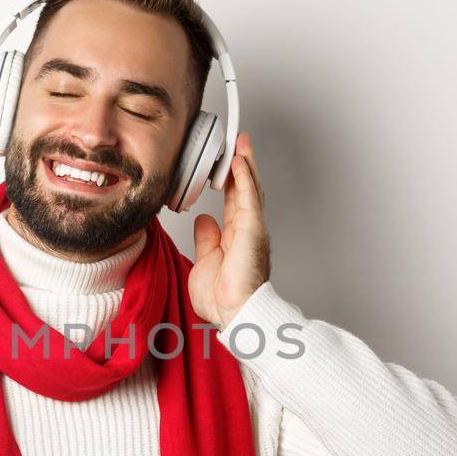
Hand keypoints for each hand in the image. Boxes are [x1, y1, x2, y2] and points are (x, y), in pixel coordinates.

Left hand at [189, 131, 269, 327]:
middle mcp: (247, 230)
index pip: (235, 201)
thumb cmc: (224, 298)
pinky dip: (245, 178)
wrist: (235, 313)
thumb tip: (204, 221)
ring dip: (246, 163)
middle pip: (246, 189)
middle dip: (242, 164)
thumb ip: (207, 239)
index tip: (227, 162)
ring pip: (250, 188)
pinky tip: (239, 161)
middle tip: (239, 141)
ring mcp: (252, 229)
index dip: (232, 180)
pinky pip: (249, 198)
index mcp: (236, 237)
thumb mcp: (206, 261)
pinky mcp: (252, 230)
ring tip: (241, 142)